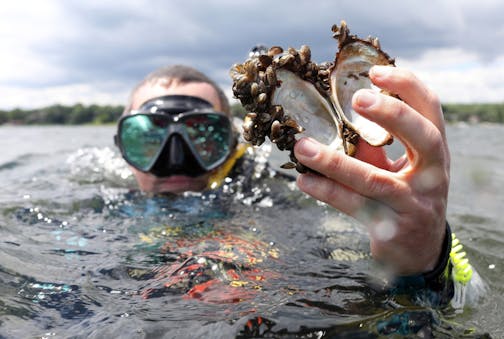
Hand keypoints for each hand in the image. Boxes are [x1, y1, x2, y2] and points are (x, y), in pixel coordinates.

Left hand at [294, 65, 449, 275]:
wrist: (419, 252)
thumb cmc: (405, 198)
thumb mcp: (399, 170)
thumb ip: (376, 149)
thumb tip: (340, 122)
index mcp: (435, 153)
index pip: (431, 109)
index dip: (407, 86)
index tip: (375, 72)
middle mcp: (432, 176)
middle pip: (423, 138)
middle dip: (392, 114)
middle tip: (358, 98)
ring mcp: (413, 205)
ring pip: (373, 179)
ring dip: (334, 161)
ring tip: (302, 147)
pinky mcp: (391, 229)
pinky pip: (353, 206)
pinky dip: (326, 191)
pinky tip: (303, 180)